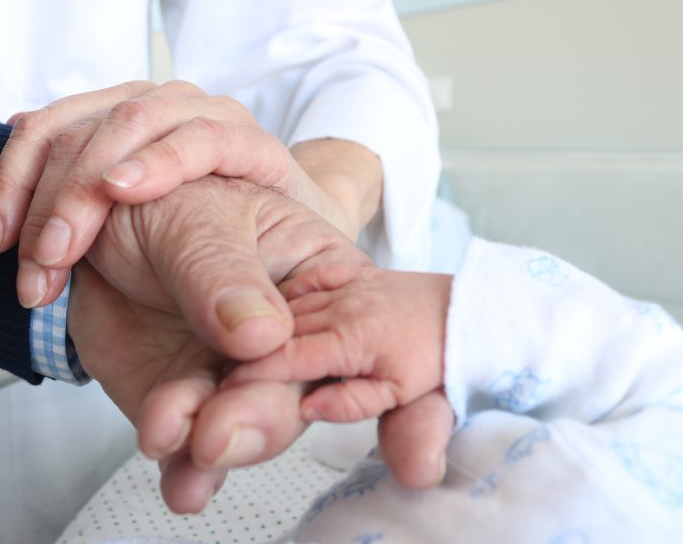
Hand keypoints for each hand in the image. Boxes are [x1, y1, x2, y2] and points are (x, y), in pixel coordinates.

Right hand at [0, 80, 377, 308]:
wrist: (251, 222)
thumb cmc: (269, 246)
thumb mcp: (281, 268)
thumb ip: (264, 294)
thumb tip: (259, 336)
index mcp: (246, 143)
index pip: (209, 135)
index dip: (166, 160)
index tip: (119, 192)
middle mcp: (193, 114)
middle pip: (132, 124)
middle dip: (78, 189)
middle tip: (49, 255)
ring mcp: (141, 112)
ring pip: (80, 121)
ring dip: (34, 186)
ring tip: (10, 250)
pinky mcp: (97, 121)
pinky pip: (46, 129)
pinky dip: (16, 174)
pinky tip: (2, 222)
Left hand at [76, 177, 451, 506]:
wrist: (96, 227)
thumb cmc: (166, 199)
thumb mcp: (196, 217)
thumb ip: (223, 273)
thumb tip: (265, 334)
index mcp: (318, 280)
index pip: (349, 332)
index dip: (335, 367)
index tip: (297, 385)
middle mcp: (288, 340)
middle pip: (299, 392)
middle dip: (264, 419)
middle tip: (220, 432)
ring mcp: (238, 376)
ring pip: (245, 426)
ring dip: (218, 446)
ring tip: (189, 450)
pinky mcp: (190, 404)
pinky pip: (191, 446)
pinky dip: (183, 467)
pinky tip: (181, 483)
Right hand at [226, 264, 451, 422]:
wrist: (468, 310)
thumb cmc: (438, 353)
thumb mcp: (402, 392)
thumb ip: (352, 402)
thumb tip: (307, 408)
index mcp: (349, 338)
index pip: (283, 358)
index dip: (247, 377)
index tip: (221, 394)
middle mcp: (340, 305)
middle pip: (275, 330)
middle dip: (240, 354)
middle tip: (215, 381)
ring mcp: (342, 285)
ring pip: (285, 304)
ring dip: (258, 325)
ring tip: (230, 349)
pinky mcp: (346, 272)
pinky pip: (304, 278)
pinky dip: (283, 293)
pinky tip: (270, 309)